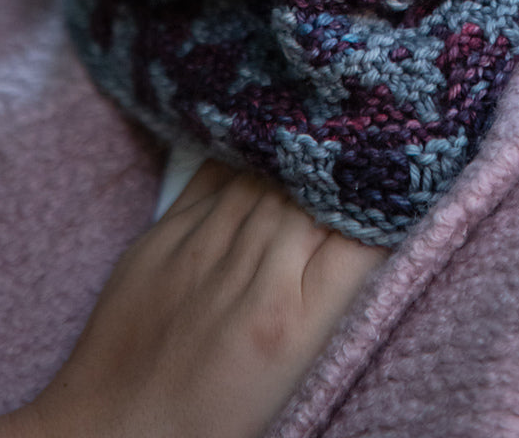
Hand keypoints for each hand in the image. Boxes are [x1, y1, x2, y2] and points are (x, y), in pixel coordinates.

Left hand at [23, 160, 385, 437]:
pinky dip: (245, 153)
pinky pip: (214, 174)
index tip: (404, 179)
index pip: (362, 239)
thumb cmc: (213, 422)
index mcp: (292, 326)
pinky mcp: (161, 238)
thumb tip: (364, 232)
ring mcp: (200, 252)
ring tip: (329, 112)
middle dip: (348, 164)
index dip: (387, 201)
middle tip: (377, 127)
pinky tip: (264, 136)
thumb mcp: (292, 373)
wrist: (114, 435)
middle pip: (315, 197)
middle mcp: (250, 280)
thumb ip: (329, 298)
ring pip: (267, 177)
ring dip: (301, 147)